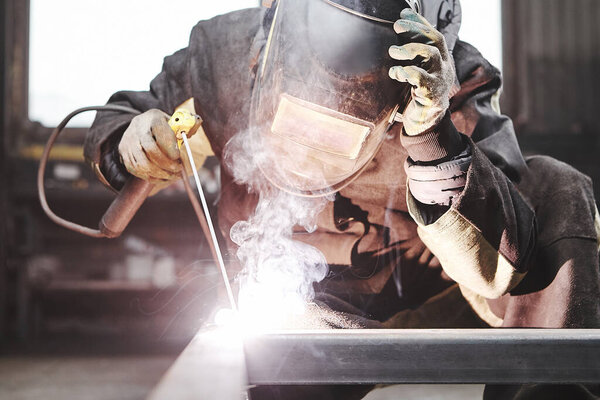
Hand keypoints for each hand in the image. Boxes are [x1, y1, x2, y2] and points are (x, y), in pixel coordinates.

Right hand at [118, 109, 181, 182]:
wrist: (140, 125)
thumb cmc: (163, 126)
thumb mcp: (173, 122)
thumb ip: (184, 128)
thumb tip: (191, 134)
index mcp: (152, 118)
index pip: (160, 132)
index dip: (170, 147)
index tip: (178, 157)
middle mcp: (137, 129)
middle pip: (150, 149)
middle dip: (166, 163)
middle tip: (179, 169)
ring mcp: (128, 143)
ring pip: (143, 164)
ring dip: (161, 173)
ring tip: (174, 176)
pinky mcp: (125, 155)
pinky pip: (138, 171)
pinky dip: (153, 177)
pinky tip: (165, 178)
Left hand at [388, 8, 455, 135]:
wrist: (426, 123)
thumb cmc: (418, 93)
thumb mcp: (417, 70)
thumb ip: (412, 54)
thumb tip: (399, 31)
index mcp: (441, 59)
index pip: (433, 34)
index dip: (420, 22)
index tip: (404, 13)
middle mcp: (443, 67)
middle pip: (435, 40)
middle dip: (416, 29)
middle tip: (396, 26)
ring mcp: (439, 80)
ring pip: (431, 54)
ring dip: (409, 49)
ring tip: (392, 51)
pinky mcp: (431, 95)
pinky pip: (421, 79)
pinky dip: (406, 72)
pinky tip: (395, 72)